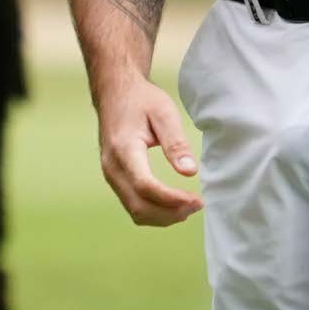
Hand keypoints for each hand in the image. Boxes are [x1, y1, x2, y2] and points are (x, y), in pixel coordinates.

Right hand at [97, 81, 202, 225]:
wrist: (114, 93)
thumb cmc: (141, 100)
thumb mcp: (164, 113)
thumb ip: (176, 144)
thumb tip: (190, 172)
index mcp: (124, 149)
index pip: (145, 186)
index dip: (171, 199)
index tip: (196, 200)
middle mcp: (112, 167)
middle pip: (139, 206)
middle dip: (170, 213)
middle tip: (197, 205)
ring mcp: (111, 175)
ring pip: (135, 211)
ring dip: (163, 217)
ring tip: (189, 207)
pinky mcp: (115, 179)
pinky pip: (132, 205)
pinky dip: (154, 212)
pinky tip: (173, 205)